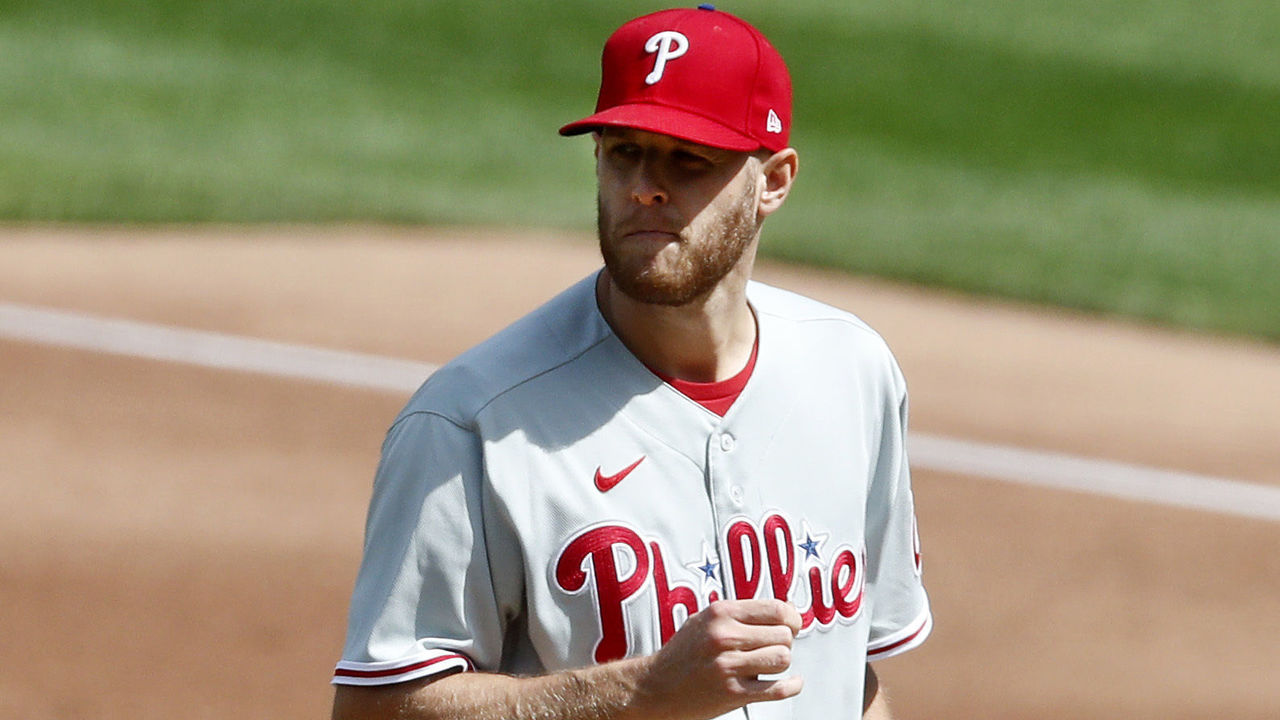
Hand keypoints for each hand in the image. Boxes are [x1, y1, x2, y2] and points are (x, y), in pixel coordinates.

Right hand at [628, 598, 803, 719]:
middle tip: (775, 646)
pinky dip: (791, 686)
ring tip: (769, 663)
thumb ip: (743, 613)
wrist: (654, 688)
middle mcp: (724, 637)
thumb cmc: (681, 654)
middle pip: (783, 635)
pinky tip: (791, 682)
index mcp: (720, 614)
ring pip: (782, 658)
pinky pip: (777, 689)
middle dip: (785, 641)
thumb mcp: (705, 620)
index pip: (775, 609)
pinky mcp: (733, 693)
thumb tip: (786, 609)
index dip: (792, 617)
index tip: (793, 624)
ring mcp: (728, 666)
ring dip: (781, 663)